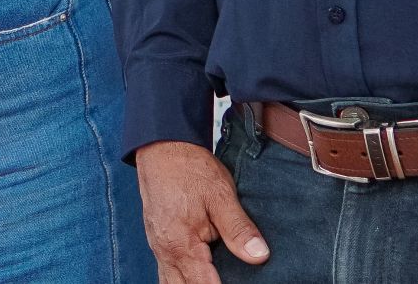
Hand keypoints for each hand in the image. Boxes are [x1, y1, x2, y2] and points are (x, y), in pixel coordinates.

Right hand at [138, 140, 268, 282]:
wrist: (162, 146)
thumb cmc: (189, 169)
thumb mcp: (220, 195)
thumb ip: (239, 228)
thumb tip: (259, 255)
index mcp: (182, 245)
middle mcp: (166, 252)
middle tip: (230, 280)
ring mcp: (158, 248)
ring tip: (214, 277)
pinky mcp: (157, 241)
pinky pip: (167, 272)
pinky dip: (182, 279)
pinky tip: (196, 275)